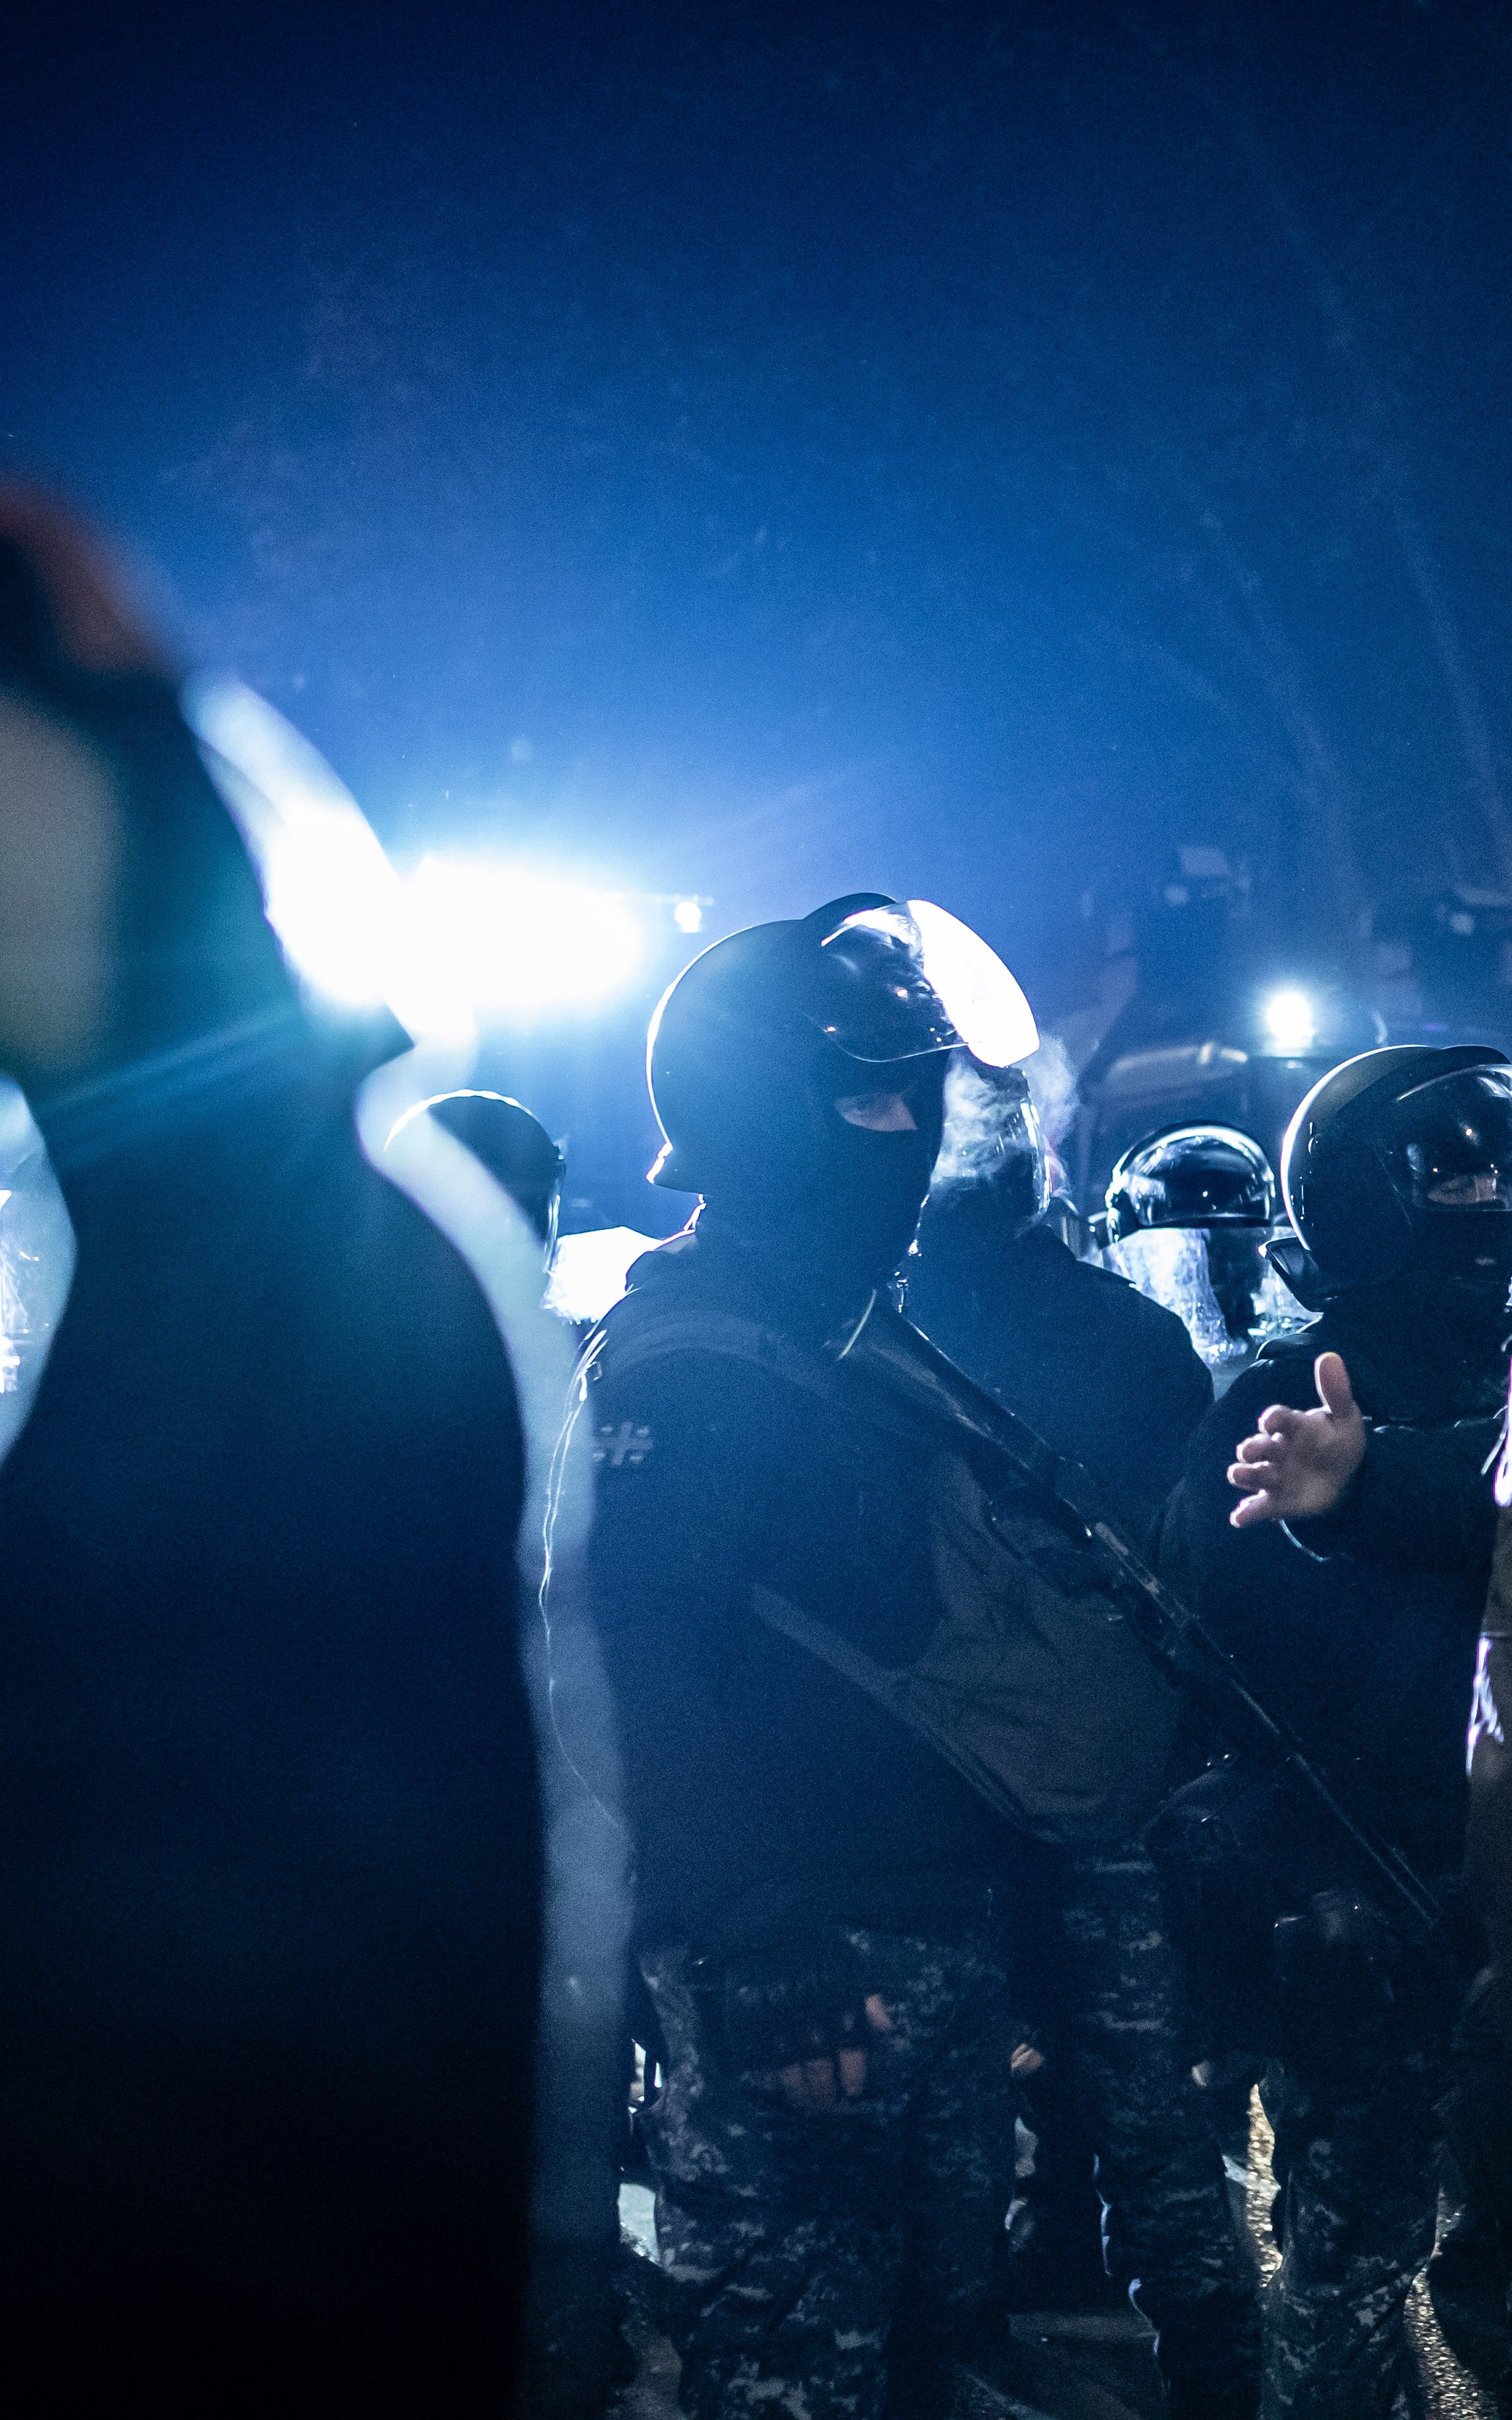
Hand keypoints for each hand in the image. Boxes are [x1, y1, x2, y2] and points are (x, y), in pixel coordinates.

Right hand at [722, 1941, 893, 2108]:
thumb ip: (868, 1998)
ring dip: (800, 2092)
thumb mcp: (849, 1965)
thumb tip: (886, 2030)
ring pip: (790, 2069)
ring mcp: (775, 2019)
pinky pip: (761, 2059)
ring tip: (807, 2103)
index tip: (853, 2091)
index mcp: (835, 1996)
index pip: (850, 2045)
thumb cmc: (815, 1949)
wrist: (765, 1927)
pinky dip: (772, 2077)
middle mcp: (807, 2011)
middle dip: (826, 2090)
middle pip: (819, 2064)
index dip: (853, 2072)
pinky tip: (780, 2086)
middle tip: (829, 2104)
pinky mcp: (749, 2023)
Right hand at [1228, 1351, 1364, 1529]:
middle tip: (1251, 1451)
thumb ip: (1336, 1391)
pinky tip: (1239, 1518)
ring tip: (1243, 1475)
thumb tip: (1330, 1356)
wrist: (1345, 1478)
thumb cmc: (1339, 1442)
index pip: (1277, 1418)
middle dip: (1251, 1448)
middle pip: (1255, 1447)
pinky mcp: (1275, 1501)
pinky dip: (1246, 1513)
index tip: (1270, 1422)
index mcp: (1292, 1426)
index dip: (1272, 1420)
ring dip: (1245, 1474)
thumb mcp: (1345, 1416)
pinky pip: (1257, 1507)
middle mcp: (1276, 1449)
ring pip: (1250, 1474)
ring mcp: (1273, 1475)